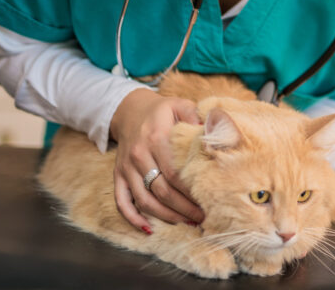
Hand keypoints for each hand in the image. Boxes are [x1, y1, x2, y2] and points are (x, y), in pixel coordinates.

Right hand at [109, 88, 204, 232]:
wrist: (129, 109)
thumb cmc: (162, 111)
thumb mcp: (180, 105)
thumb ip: (197, 118)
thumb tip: (216, 134)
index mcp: (156, 137)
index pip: (176, 172)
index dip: (192, 190)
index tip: (210, 199)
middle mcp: (139, 155)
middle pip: (162, 190)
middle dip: (184, 208)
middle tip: (203, 217)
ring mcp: (126, 167)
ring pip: (145, 200)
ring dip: (165, 216)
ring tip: (186, 223)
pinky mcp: (118, 175)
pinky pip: (121, 201)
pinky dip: (133, 217)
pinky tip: (148, 228)